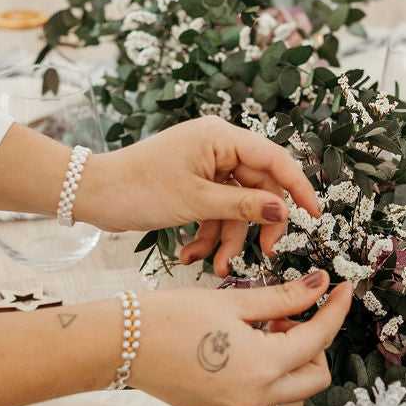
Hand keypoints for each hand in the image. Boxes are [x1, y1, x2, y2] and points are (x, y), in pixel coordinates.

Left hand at [78, 117, 319, 275]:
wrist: (92, 195)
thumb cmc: (138, 188)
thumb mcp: (196, 201)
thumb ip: (243, 207)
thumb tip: (283, 211)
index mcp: (221, 137)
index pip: (275, 159)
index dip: (298, 187)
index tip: (313, 216)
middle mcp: (217, 148)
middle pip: (258, 188)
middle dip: (256, 226)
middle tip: (264, 254)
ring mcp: (205, 167)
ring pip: (236, 207)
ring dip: (227, 238)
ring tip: (214, 267)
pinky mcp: (193, 186)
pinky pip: (215, 211)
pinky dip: (208, 234)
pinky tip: (192, 255)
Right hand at [131, 271, 351, 405]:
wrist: (123, 344)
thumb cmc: (170, 318)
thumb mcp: (233, 302)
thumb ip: (283, 298)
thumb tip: (320, 286)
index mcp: (263, 368)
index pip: (318, 339)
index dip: (335, 311)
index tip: (342, 290)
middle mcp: (255, 398)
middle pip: (315, 378)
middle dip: (315, 344)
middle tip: (290, 313)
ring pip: (291, 396)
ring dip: (294, 364)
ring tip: (268, 331)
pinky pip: (262, 399)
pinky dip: (268, 374)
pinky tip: (245, 345)